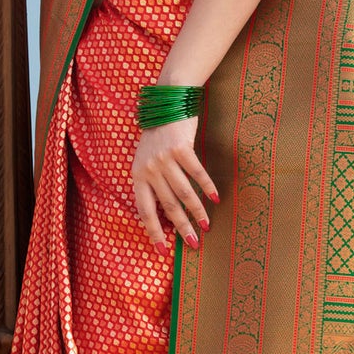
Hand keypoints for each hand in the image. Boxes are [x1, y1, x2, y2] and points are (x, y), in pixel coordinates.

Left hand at [132, 118, 219, 249]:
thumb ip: (151, 182)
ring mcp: (164, 159)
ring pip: (183, 193)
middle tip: (193, 244)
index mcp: (137, 175)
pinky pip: (197, 174)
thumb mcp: (145, 160)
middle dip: (181, 228)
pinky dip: (207, 188)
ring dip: (196, 212)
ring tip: (206, 226)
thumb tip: (165, 212)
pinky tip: (215, 199)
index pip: (144, 211)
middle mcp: (149, 169)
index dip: (153, 232)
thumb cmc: (157, 136)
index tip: (162, 250)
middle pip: (167, 206)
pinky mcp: (180, 148)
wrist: (166, 103)